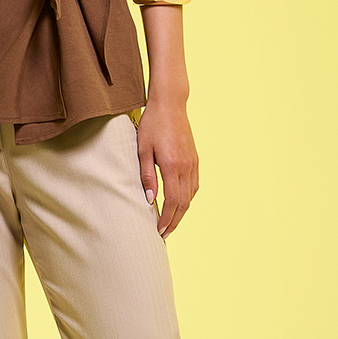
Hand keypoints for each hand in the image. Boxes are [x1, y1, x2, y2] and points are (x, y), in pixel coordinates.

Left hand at [136, 99, 198, 238]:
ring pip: (191, 195)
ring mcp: (193, 163)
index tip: (159, 230)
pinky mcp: (195, 159)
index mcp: (172, 165)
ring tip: (171, 222)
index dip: (167, 219)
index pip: (173, 201)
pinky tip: (181, 204)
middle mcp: (186, 166)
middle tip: (165, 234)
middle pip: (184, 203)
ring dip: (182, 212)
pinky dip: (188, 198)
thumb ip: (146, 175)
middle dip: (175, 221)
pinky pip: (195, 185)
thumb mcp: (143, 149)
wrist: (171, 104)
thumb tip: (150, 200)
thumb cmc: (153, 124)